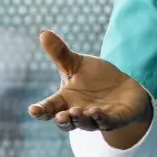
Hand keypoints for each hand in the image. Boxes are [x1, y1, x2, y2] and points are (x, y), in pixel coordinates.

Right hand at [28, 30, 152, 147]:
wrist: (123, 89)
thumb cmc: (95, 78)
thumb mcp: (76, 64)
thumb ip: (60, 54)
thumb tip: (43, 33)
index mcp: (65, 101)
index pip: (49, 108)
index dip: (40, 111)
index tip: (33, 110)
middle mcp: (78, 113)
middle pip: (66, 121)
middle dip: (63, 120)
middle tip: (61, 115)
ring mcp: (96, 119)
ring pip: (86, 124)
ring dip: (81, 119)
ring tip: (77, 112)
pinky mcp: (115, 119)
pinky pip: (107, 121)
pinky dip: (101, 119)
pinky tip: (96, 112)